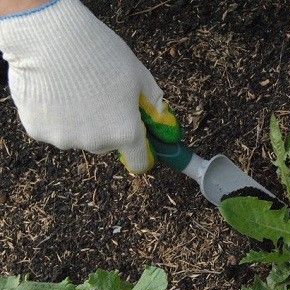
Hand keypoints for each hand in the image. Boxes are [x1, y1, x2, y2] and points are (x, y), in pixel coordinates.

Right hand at [0, 0, 181, 172]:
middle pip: (106, 145)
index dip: (141, 152)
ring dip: (77, 121)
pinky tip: (51, 89)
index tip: (138, 141)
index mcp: (125, 132)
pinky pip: (50, 127)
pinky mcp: (36, 130)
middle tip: (100, 97)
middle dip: (107, 128)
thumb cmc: (100, 53)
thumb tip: (161, 118)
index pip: (139, 161)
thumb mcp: (138, 75)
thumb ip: (153, 102)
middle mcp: (96, 142)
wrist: (48, 37)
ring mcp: (64, 139)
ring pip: (76, 136)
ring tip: (72, 88)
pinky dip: (52, 115)